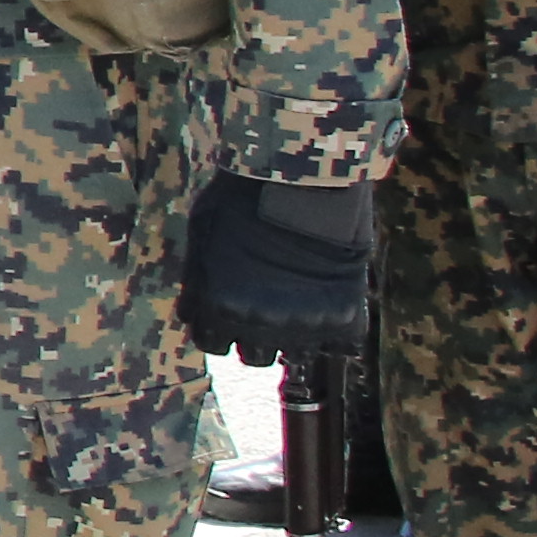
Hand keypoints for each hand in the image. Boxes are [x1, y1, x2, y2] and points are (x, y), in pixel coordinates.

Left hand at [179, 173, 374, 364]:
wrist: (302, 179)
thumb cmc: (242, 197)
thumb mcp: (201, 232)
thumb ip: (197, 281)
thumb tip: (191, 312)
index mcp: (220, 309)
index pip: (212, 343)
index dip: (218, 326)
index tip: (229, 308)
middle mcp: (259, 325)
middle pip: (254, 356)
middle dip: (256, 333)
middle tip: (267, 304)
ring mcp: (303, 324)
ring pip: (298, 357)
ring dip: (297, 335)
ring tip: (301, 303)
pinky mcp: (345, 315)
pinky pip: (345, 348)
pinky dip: (341, 335)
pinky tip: (334, 309)